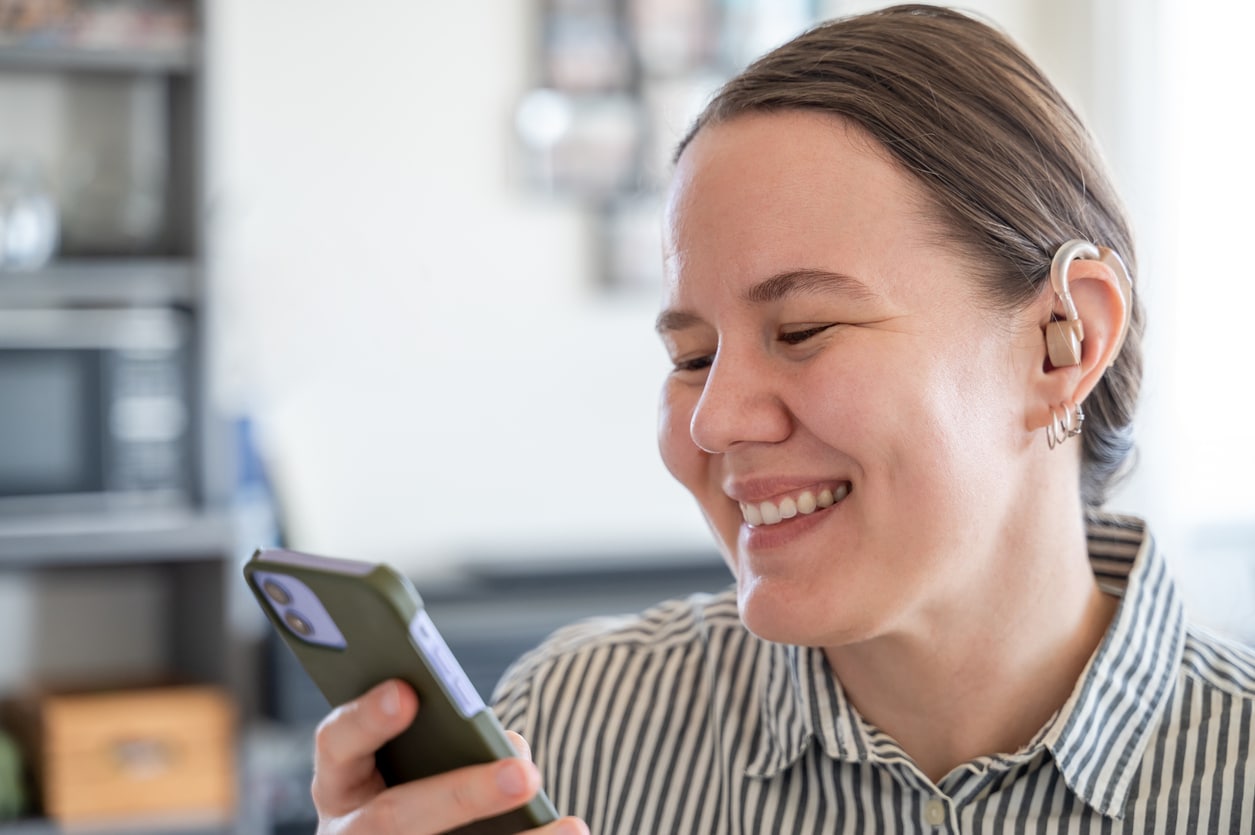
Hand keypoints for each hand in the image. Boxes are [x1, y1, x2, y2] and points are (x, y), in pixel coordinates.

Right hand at [311, 679, 588, 834]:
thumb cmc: (415, 787)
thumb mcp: (414, 764)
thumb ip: (453, 742)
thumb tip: (511, 746)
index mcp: (341, 783)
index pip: (337, 743)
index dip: (366, 719)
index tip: (405, 692)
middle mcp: (349, 831)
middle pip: (394, 816)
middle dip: (463, 794)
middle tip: (525, 774)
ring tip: (572, 827)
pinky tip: (571, 834)